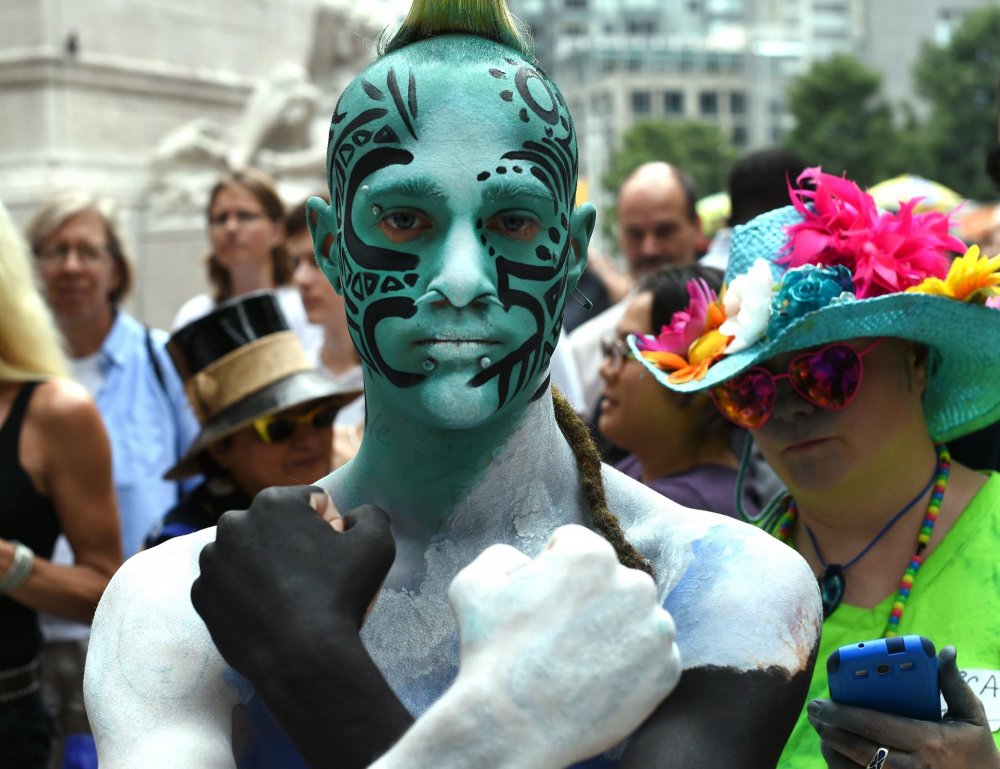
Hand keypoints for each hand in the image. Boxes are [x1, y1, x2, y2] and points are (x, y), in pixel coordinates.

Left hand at [191, 486, 410, 768]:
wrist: (301, 658)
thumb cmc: (339, 594)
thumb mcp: (377, 542)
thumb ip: (369, 515)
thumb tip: (352, 518)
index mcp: (273, 502)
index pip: (312, 502)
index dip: (332, 527)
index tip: (337, 555)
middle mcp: (233, 523)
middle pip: (275, 524)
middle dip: (294, 542)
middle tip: (314, 577)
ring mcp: (212, 561)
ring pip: (247, 552)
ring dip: (266, 565)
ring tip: (289, 597)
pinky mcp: (201, 595)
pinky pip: (228, 585)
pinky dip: (245, 592)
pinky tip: (267, 612)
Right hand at [441, 524, 680, 767]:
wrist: (514, 725)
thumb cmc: (490, 652)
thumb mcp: (473, 583)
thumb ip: (503, 556)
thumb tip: (526, 563)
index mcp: (590, 554)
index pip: (574, 546)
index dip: (550, 571)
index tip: (539, 602)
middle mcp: (633, 583)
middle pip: (611, 580)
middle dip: (589, 599)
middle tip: (558, 634)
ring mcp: (655, 628)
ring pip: (635, 617)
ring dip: (613, 630)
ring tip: (576, 660)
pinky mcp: (666, 669)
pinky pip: (650, 657)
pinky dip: (630, 666)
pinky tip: (596, 680)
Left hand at [808, 647, 999, 768]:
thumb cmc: (976, 752)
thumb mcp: (972, 718)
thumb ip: (953, 683)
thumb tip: (944, 651)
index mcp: (929, 742)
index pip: (876, 725)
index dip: (845, 712)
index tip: (824, 699)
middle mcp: (913, 768)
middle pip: (859, 747)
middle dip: (830, 727)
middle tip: (813, 710)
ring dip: (831, 749)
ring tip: (819, 729)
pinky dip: (841, 768)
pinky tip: (833, 753)